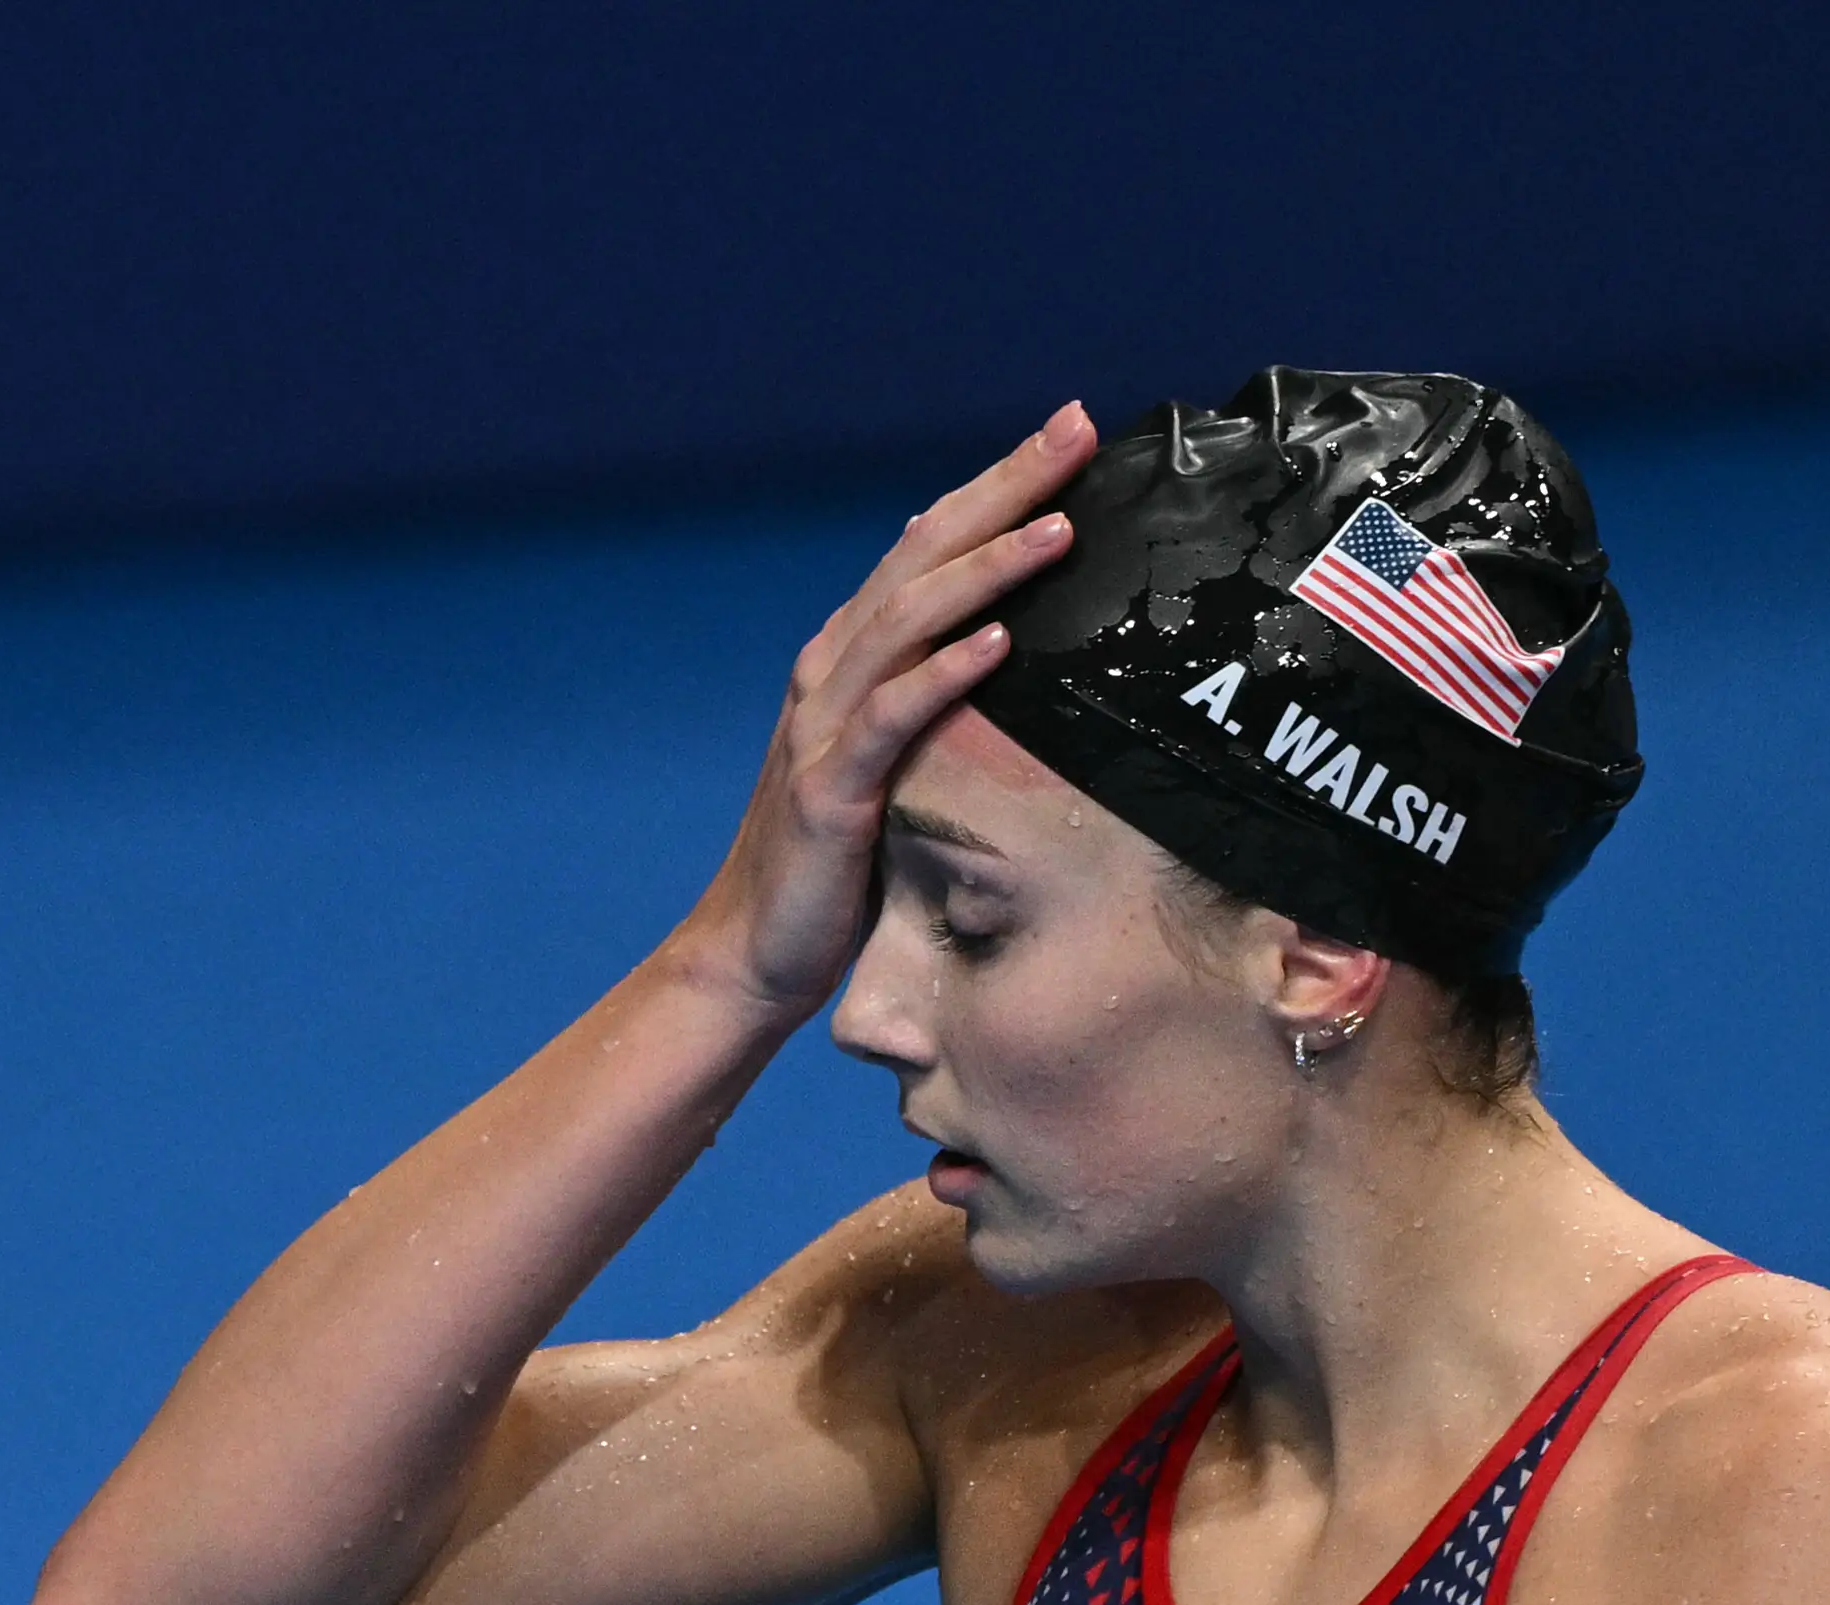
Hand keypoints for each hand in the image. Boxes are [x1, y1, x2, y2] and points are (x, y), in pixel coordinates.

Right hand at [670, 401, 1097, 1018]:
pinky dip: (943, 675)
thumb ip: (927, 693)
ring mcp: (824, 728)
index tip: (1069, 430)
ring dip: (984, 572)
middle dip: (1002, 493)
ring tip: (1055, 531)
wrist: (757, 950)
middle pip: (920, 558)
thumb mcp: (892, 758)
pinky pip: (892, 719)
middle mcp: (829, 674)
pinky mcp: (829, 791)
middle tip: (1073, 433)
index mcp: (848, 658)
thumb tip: (1001, 633)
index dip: (997, 484)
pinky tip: (997, 645)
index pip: (928, 546)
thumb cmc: (841, 861)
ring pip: (905, 623)